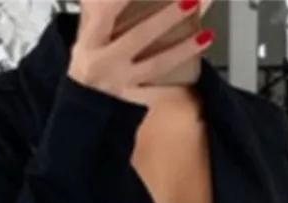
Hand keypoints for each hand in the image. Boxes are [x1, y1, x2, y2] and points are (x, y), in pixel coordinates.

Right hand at [68, 0, 213, 99]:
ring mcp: (120, 83)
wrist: (81, 107)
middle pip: (138, 37)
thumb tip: (112, 0)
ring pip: (154, 65)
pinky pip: (157, 94)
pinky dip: (176, 86)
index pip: (105, 12)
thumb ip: (103, 13)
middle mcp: (103, 63)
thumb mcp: (86, 35)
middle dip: (166, 17)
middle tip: (191, 0)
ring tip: (205, 35)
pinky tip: (196, 75)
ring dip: (183, 49)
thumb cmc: (88, 62)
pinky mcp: (132, 100)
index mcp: (89, 42)